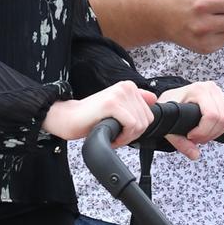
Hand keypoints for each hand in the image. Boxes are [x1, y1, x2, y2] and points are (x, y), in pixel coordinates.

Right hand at [42, 81, 156, 147]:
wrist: (70, 118)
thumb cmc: (93, 117)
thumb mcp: (118, 108)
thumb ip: (136, 102)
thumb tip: (153, 98)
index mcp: (129, 86)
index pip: (149, 115)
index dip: (136, 129)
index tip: (122, 130)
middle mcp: (126, 86)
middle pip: (146, 121)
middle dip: (132, 134)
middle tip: (116, 135)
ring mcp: (119, 94)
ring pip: (139, 125)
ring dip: (126, 137)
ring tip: (112, 134)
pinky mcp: (112, 103)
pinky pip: (131, 126)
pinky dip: (123, 137)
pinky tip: (111, 136)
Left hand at [157, 81, 223, 160]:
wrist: (173, 98)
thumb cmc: (170, 106)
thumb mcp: (167, 122)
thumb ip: (179, 141)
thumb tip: (195, 154)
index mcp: (198, 90)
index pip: (212, 115)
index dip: (203, 131)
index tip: (191, 136)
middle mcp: (211, 89)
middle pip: (223, 119)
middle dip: (210, 134)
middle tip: (197, 138)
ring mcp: (220, 93)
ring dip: (220, 131)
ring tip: (205, 133)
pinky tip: (217, 128)